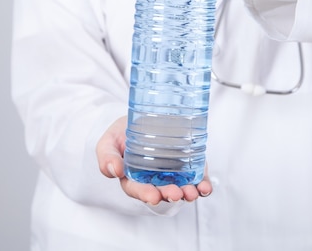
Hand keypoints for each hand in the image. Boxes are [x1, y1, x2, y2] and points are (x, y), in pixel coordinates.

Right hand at [96, 116, 212, 204]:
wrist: (141, 116)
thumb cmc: (121, 132)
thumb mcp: (109, 140)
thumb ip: (107, 156)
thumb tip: (114, 170)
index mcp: (132, 178)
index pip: (138, 190)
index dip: (146, 194)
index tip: (153, 196)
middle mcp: (153, 179)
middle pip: (162, 191)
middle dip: (169, 194)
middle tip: (175, 193)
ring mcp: (172, 174)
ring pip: (181, 188)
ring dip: (188, 193)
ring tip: (192, 192)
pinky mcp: (188, 166)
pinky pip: (196, 179)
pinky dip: (202, 185)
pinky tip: (205, 187)